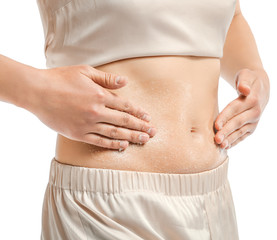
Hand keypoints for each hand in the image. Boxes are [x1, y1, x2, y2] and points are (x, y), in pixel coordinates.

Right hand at [28, 64, 156, 150]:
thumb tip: (125, 82)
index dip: (138, 112)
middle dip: (140, 126)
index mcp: (99, 95)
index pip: (125, 105)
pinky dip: (112, 144)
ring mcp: (88, 124)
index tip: (148, 117)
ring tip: (144, 140)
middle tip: (152, 132)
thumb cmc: (60, 78)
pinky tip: (123, 146)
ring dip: (132, 137)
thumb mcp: (85, 72)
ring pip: (115, 133)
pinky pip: (99, 141)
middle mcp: (97, 112)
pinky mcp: (78, 134)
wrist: (37, 92)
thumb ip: (106, 78)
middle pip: (124, 121)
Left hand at [214, 68, 269, 148]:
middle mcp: (255, 112)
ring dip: (230, 139)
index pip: (235, 109)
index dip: (225, 117)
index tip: (216, 125)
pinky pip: (243, 135)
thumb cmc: (248, 80)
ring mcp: (254, 121)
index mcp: (252, 99)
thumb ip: (244, 82)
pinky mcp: (252, 127)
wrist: (261, 88)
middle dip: (226, 131)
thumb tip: (244, 90)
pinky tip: (226, 146)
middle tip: (216, 139)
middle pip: (237, 122)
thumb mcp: (246, 75)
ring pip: (240, 131)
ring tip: (220, 145)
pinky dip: (235, 141)